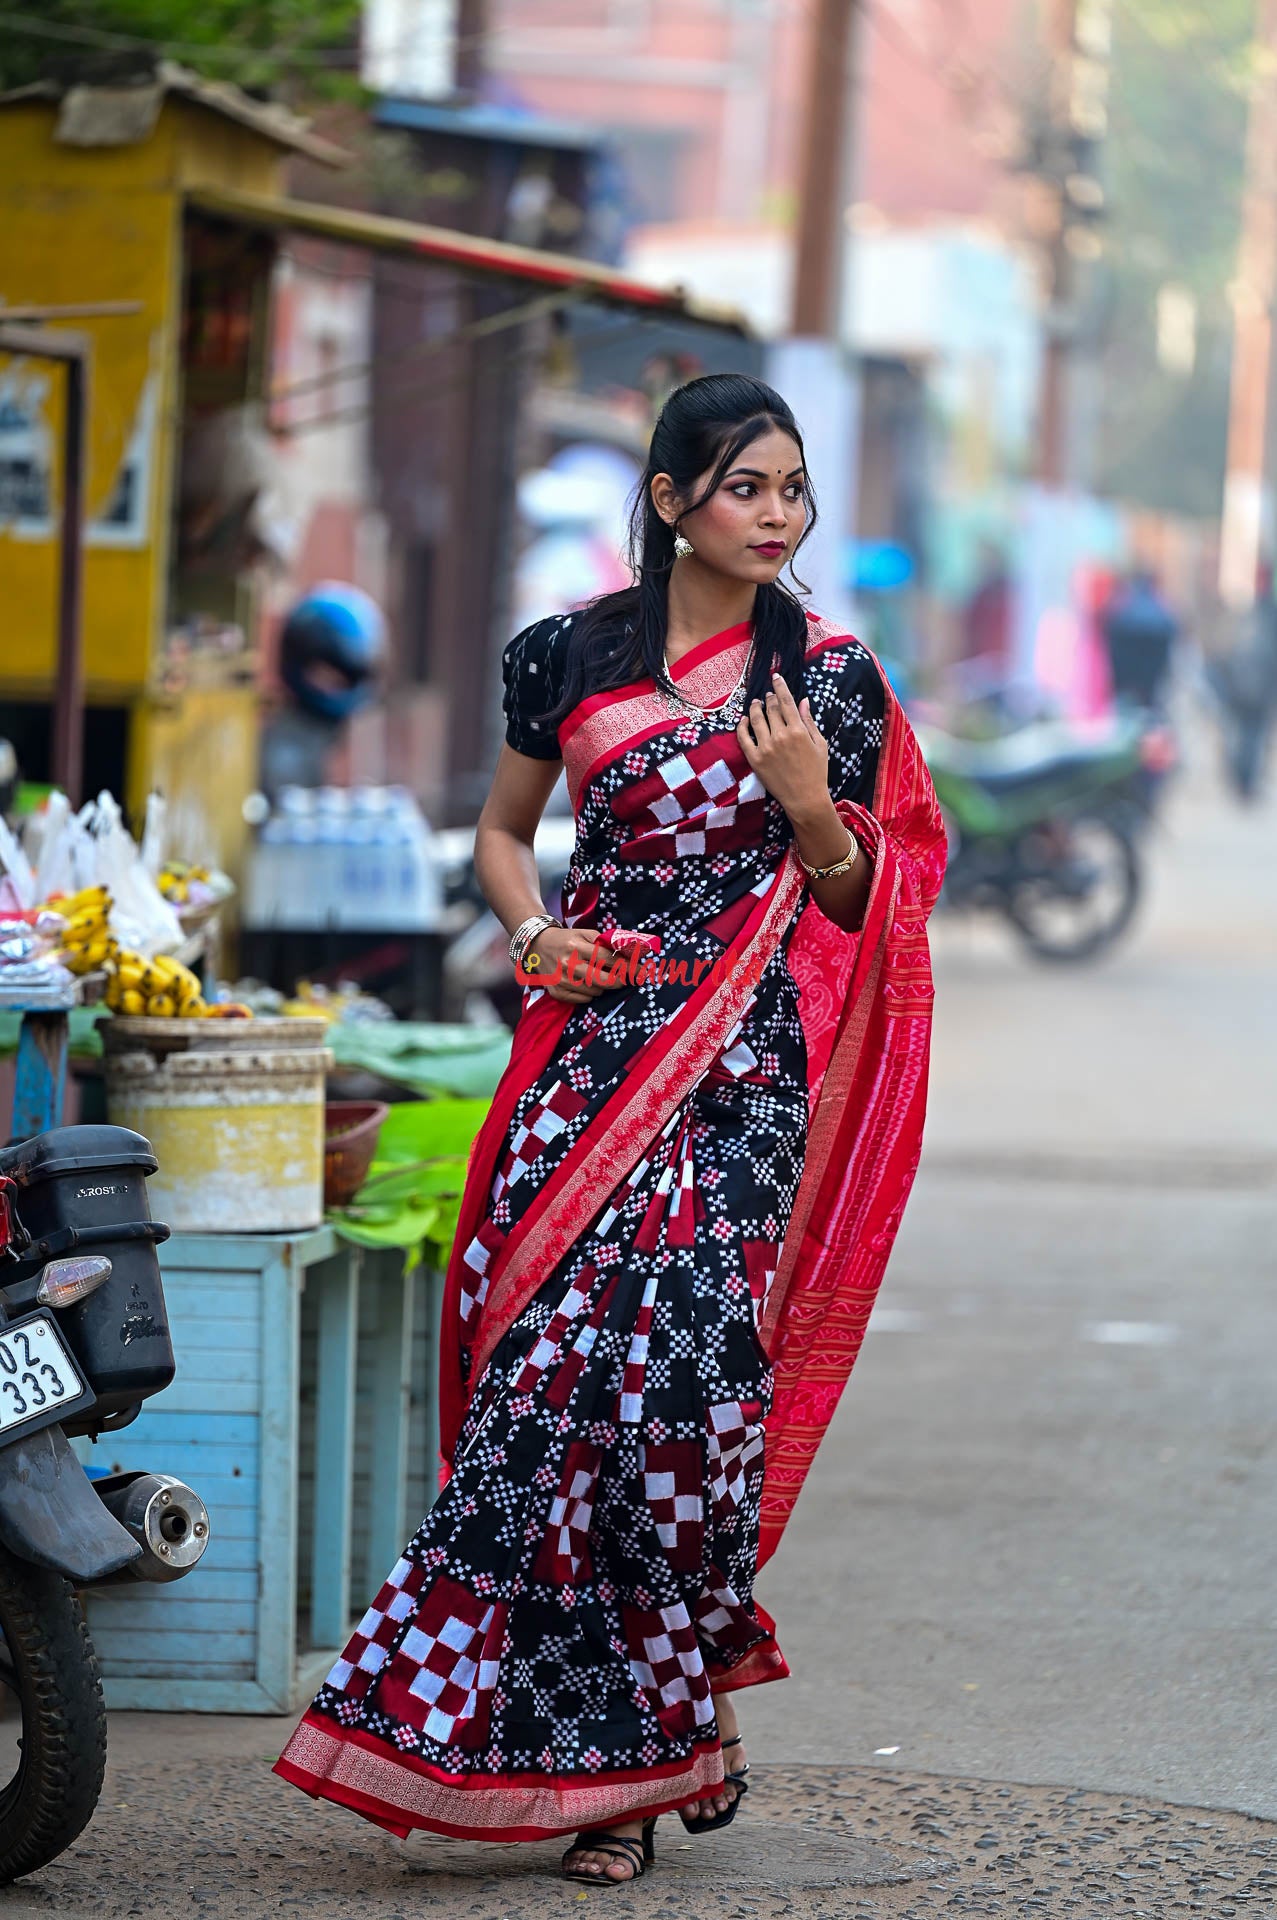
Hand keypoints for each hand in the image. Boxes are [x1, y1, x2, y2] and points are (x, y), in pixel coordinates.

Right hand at [521, 925, 624, 1002]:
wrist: (538, 946)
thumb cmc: (567, 940)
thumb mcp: (585, 934)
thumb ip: (605, 943)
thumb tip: (629, 955)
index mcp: (576, 946)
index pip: (607, 958)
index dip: (626, 965)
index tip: (640, 971)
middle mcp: (567, 964)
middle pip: (603, 980)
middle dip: (619, 981)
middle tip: (624, 979)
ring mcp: (562, 980)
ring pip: (595, 991)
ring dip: (603, 986)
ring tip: (599, 977)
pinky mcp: (557, 992)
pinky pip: (584, 999)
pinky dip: (590, 993)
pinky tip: (586, 984)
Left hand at [736, 672, 828, 818]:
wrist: (805, 798)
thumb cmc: (817, 772)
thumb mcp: (819, 744)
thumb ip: (809, 721)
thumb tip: (803, 701)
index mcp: (798, 730)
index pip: (786, 701)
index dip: (780, 686)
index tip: (775, 677)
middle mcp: (780, 736)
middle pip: (771, 708)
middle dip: (769, 697)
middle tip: (768, 694)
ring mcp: (766, 747)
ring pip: (756, 719)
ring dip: (755, 708)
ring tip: (756, 703)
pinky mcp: (755, 759)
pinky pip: (744, 738)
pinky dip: (742, 726)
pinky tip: (743, 720)